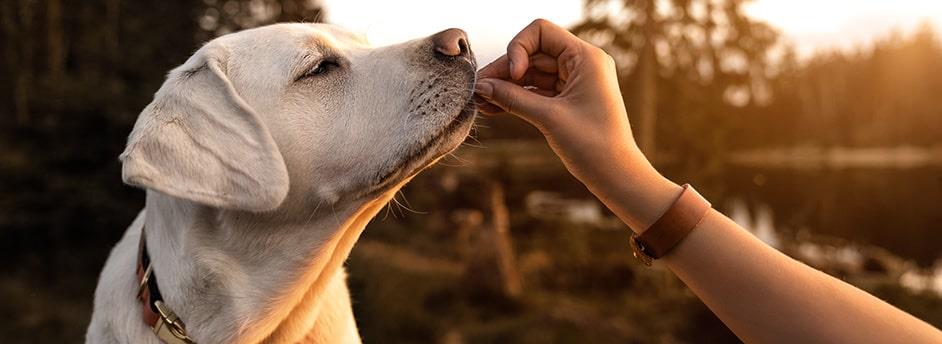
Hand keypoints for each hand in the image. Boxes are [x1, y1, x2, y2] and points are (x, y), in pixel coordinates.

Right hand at [474, 19, 679, 230]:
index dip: (518, 48)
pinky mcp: (568, 99)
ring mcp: (575, 81)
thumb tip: (481, 86)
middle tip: (477, 90)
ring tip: (480, 101)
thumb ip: (513, 98)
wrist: (616, 175)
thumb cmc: (592, 145)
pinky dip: (517, 97)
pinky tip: (493, 107)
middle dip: (505, 71)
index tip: (512, 76)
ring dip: (507, 86)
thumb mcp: (548, 118)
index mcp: (586, 57)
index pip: (541, 32)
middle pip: (532, 53)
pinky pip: (537, 91)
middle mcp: (581, 63)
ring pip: (532, 73)